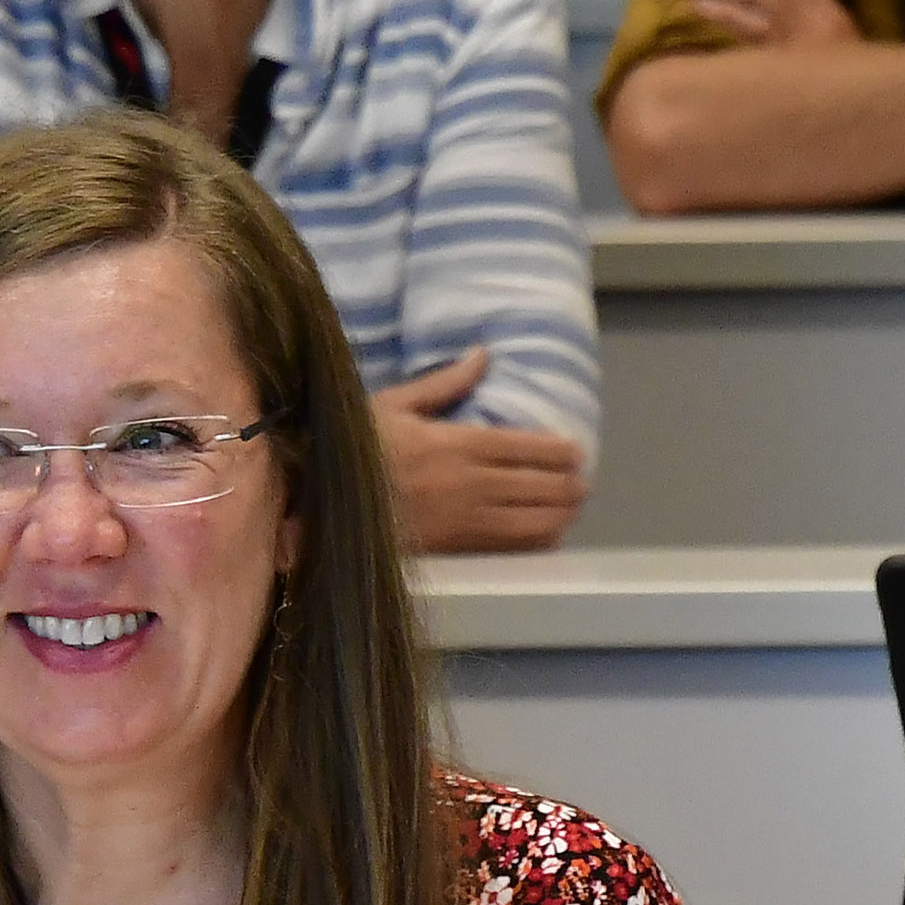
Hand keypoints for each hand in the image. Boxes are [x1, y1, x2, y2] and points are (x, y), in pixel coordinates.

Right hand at [373, 348, 587, 552]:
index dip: (556, 451)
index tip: (577, 452)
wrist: (320, 500)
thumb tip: (483, 355)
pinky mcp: (452, 549)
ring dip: (558, 514)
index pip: (522, 447)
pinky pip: (505, 548)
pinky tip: (547, 537)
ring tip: (573, 508)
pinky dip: (533, 542)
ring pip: (528, 520)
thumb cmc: (357, 448)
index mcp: (454, 442)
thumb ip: (444, 383)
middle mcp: (467, 483)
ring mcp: (461, 520)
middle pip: (534, 486)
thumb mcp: (393, 404)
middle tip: (583, 483)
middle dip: (566, 485)